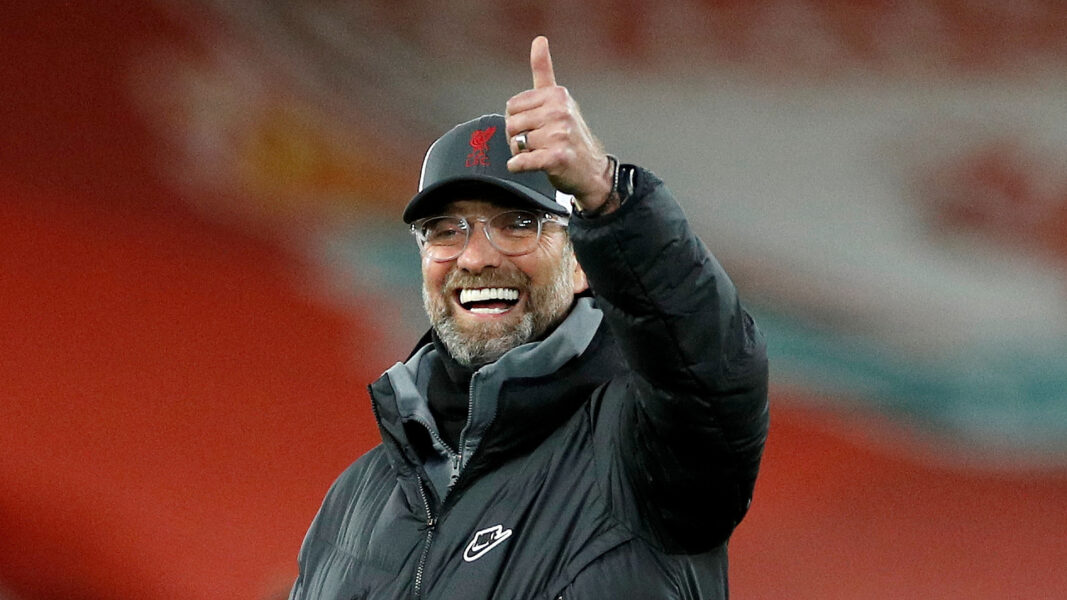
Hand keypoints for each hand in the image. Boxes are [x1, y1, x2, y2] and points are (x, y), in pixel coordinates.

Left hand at [505, 36, 612, 211]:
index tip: (535, 126)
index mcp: (557, 95)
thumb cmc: (571, 135)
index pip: (512, 106)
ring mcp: (559, 134)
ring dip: (520, 153)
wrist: (592, 170)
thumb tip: (539, 39)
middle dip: (516, 138)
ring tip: (539, 154)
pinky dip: (517, 166)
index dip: (518, 120)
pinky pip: (521, 161)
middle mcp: (560, 111)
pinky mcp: (557, 157)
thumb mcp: (559, 100)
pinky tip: (525, 165)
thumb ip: (544, 71)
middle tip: (536, 144)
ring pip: (515, 143)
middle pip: (511, 124)